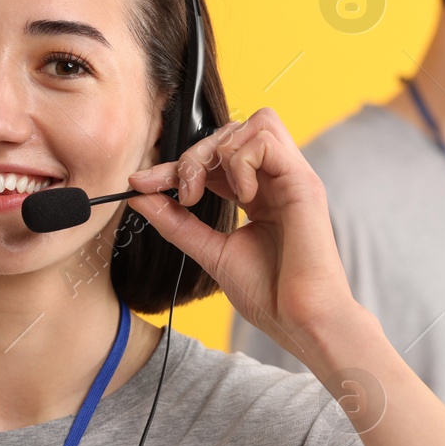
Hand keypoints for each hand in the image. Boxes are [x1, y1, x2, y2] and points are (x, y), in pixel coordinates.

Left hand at [126, 110, 359, 366]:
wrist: (303, 322)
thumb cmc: (270, 296)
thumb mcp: (212, 252)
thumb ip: (177, 223)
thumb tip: (140, 197)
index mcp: (260, 195)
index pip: (216, 158)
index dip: (177, 164)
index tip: (141, 183)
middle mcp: (278, 181)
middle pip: (234, 130)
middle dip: (195, 153)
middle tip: (182, 193)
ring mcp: (293, 178)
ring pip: (255, 122)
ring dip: (218, 152)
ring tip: (209, 194)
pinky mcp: (304, 182)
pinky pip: (265, 140)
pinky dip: (240, 162)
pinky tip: (240, 197)